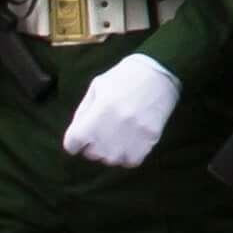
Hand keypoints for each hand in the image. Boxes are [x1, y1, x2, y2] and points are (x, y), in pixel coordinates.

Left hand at [61, 54, 180, 168]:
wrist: (161, 71)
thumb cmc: (125, 76)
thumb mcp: (97, 86)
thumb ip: (83, 111)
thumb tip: (77, 132)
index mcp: (94, 116)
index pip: (71, 144)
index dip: (75, 140)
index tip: (83, 134)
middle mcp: (109, 132)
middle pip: (91, 154)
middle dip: (94, 144)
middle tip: (104, 130)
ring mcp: (130, 139)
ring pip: (111, 160)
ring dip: (112, 151)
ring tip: (119, 136)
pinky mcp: (148, 141)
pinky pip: (131, 161)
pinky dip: (130, 155)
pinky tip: (133, 142)